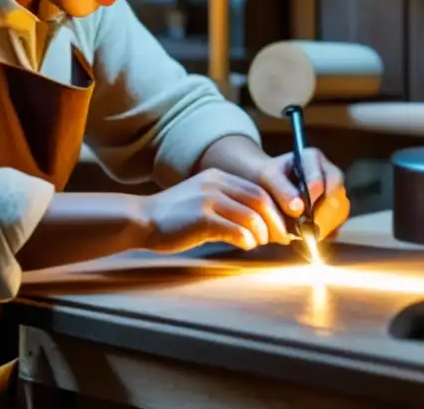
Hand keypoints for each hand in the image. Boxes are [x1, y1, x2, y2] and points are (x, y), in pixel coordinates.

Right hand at [138, 168, 291, 253]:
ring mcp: (208, 199)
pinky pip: (235, 229)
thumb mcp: (202, 201)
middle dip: (275, 221)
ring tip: (260, 243)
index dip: (275, 209)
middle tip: (281, 238)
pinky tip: (246, 245)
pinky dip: (247, 240)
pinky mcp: (201, 217)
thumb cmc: (173, 218)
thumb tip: (257, 225)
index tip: (282, 226)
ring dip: (262, 233)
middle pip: (260, 200)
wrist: (141, 219)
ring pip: (251, 215)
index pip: (258, 190)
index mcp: (218, 177)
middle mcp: (215, 184)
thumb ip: (227, 206)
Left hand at [252, 147, 350, 240]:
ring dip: (326, 226)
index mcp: (313, 159)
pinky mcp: (331, 210)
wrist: (262, 185)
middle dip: (323, 215)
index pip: (324, 178)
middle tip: (308, 230)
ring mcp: (332, 192)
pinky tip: (311, 238)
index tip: (301, 211)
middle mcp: (327, 174)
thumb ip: (281, 189)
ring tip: (308, 236)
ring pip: (341, 211)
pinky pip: (337, 224)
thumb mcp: (266, 177)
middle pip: (338, 196)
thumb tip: (298, 210)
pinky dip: (326, 233)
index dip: (314, 197)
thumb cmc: (264, 177)